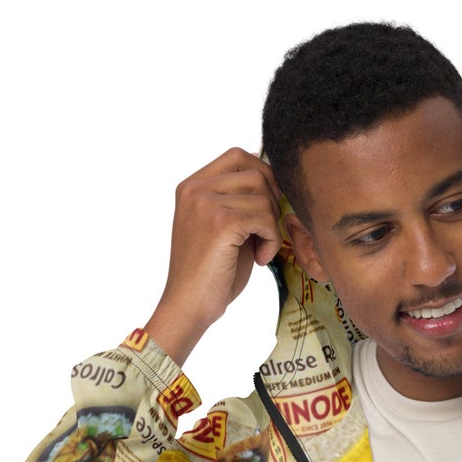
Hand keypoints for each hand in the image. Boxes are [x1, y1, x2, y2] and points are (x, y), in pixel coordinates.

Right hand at [145, 148, 285, 358]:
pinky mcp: (220, 223)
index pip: (237, 155)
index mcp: (192, 186)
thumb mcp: (223, 227)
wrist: (189, 306)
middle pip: (255, 173)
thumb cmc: (210, 274)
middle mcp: (195, 189)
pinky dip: (271, 241)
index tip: (267, 208)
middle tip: (266, 233)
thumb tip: (269, 174)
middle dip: (272, 203)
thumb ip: (239, 200)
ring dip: (272, 227)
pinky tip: (261, 259)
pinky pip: (265, 218)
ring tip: (261, 251)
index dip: (263, 176)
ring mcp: (205, 203)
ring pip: (264, 197)